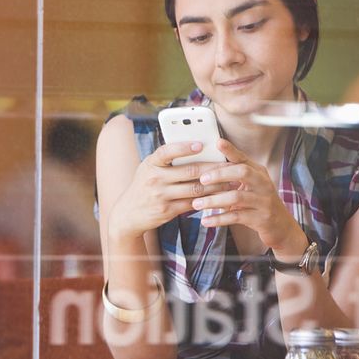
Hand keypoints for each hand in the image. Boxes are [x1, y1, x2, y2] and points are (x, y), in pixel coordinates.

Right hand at [108, 141, 230, 241]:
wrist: (128, 213)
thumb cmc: (143, 186)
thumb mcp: (148, 169)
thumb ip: (166, 160)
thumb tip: (196, 149)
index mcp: (151, 163)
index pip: (167, 151)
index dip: (184, 147)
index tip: (201, 144)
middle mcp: (155, 178)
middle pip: (190, 171)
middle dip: (213, 168)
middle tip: (230, 165)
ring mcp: (161, 195)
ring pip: (195, 189)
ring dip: (216, 185)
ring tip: (230, 181)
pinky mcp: (167, 210)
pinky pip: (192, 203)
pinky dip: (208, 200)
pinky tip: (219, 196)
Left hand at [191, 139, 305, 252]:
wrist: (280, 226)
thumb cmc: (258, 201)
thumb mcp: (249, 185)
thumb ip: (232, 176)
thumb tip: (204, 169)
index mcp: (258, 172)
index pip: (243, 158)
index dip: (231, 150)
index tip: (217, 142)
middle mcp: (263, 183)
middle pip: (242, 172)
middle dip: (220, 174)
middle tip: (202, 179)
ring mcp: (263, 201)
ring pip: (236, 197)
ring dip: (214, 200)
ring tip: (196, 204)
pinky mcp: (260, 218)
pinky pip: (236, 217)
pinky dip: (219, 219)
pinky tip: (206, 221)